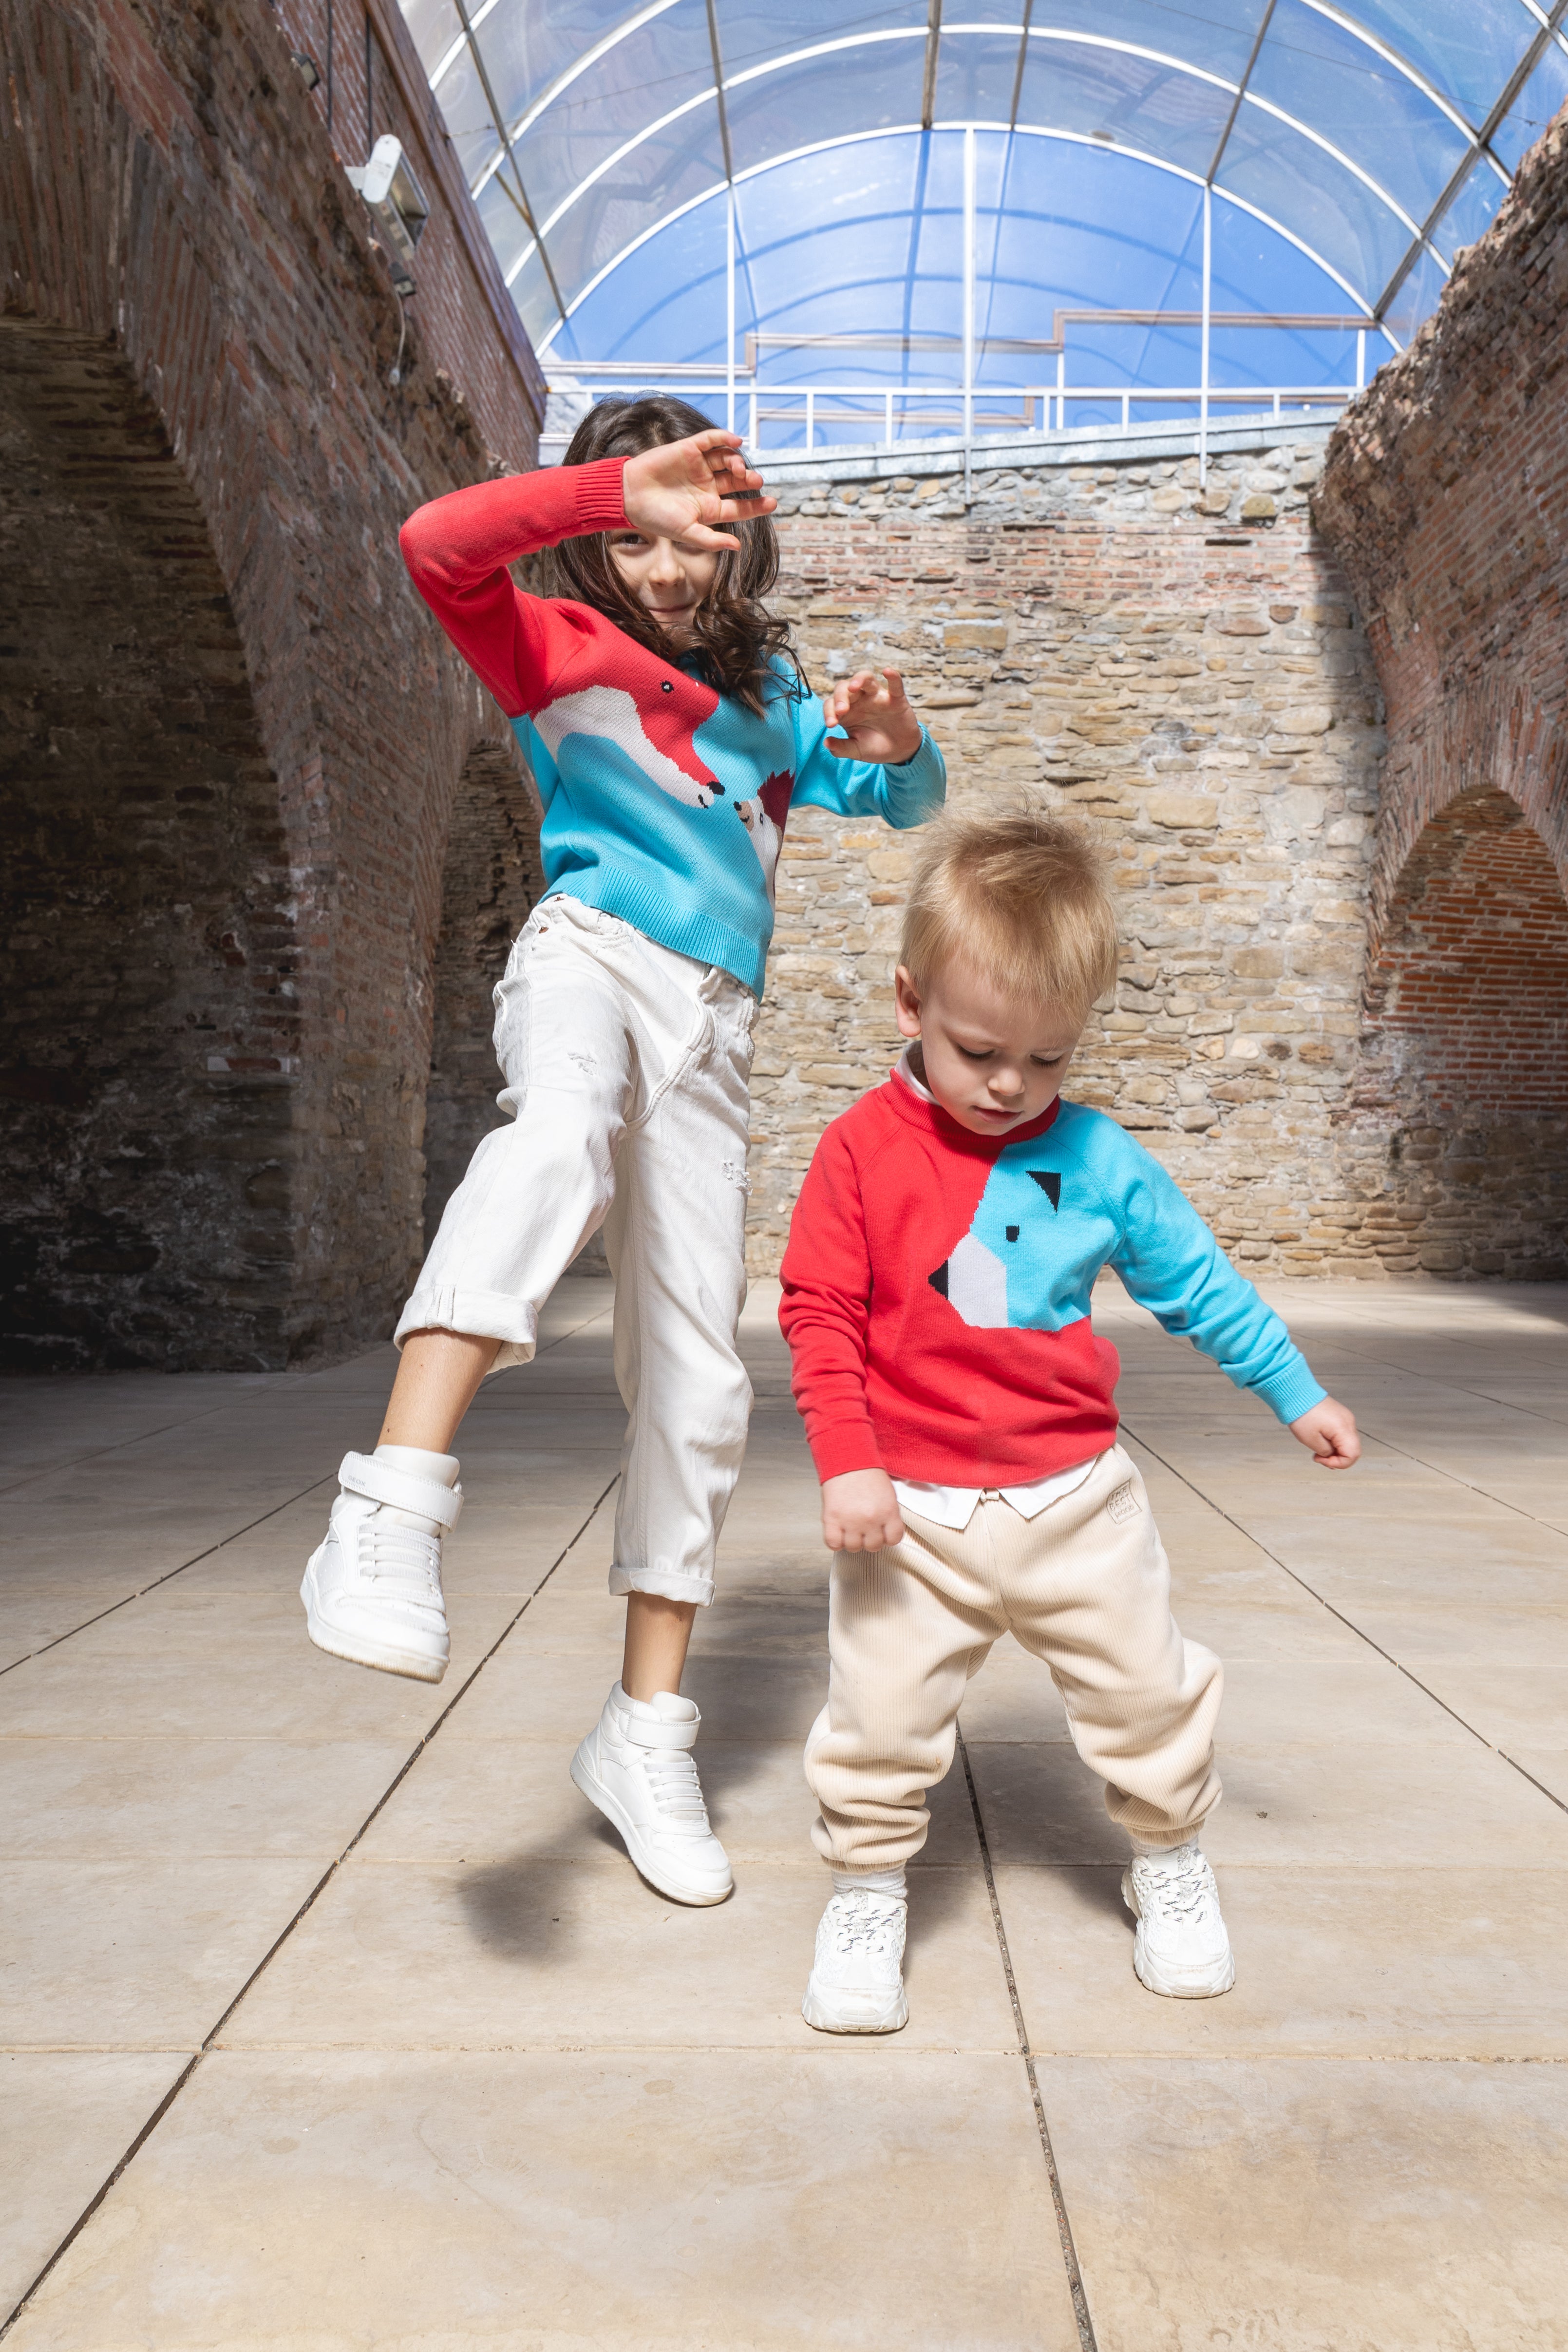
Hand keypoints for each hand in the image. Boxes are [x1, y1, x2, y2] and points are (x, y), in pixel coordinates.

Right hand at [620, 430, 775, 551]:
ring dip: (737, 461)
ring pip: (727, 459)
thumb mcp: (686, 533)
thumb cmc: (656, 518)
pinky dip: (725, 438)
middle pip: (736, 481)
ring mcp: (699, 467)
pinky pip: (711, 440)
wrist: (629, 496)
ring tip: (738, 468)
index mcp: (709, 508)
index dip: (757, 506)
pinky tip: (737, 441)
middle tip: (755, 481)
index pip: (739, 507)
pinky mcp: (689, 449)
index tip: (773, 503)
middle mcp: (707, 486)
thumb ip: (711, 541)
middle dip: (749, 480)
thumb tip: (737, 547)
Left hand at [821, 669, 922, 765]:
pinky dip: (893, 677)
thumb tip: (826, 743)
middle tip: (841, 711)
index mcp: (846, 711)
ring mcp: (877, 697)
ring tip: (853, 687)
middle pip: (845, 687)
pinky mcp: (896, 699)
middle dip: (840, 697)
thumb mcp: (855, 750)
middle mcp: (859, 700)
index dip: (829, 711)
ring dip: (859, 679)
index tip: (831, 725)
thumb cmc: (874, 747)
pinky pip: (895, 685)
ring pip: (866, 678)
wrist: (898, 752)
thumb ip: (841, 748)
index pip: (831, 703)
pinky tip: (887, 671)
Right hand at [821, 1469, 905, 1552]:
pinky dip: (835, 1542)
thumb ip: (888, 1515)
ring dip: (852, 1540)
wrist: (847, 1458)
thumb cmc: (867, 1474)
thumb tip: (885, 1531)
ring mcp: (850, 1520)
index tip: (882, 1532)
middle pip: (873, 1546)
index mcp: (888, 1511)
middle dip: (869, 1539)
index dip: (887, 1537)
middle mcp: (871, 1519)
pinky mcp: (831, 1518)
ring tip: (850, 1528)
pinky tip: (837, 1532)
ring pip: (854, 1548)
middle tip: (864, 1528)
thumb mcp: (888, 1494)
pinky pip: (833, 1544)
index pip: (894, 1540)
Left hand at [1289, 1397, 1359, 1468]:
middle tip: (1321, 1458)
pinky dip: (1334, 1441)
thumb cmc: (1302, 1413)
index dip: (1339, 1463)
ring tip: (1319, 1449)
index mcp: (1344, 1428)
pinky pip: (1342, 1434)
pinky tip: (1322, 1441)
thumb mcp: (1311, 1440)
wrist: (1297, 1394)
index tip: (1324, 1461)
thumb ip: (1326, 1452)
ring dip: (1335, 1450)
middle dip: (1337, 1458)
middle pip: (1353, 1449)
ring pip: (1348, 1442)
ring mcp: (1345, 1417)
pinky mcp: (1340, 1415)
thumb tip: (1332, 1455)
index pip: (1353, 1454)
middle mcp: (1349, 1422)